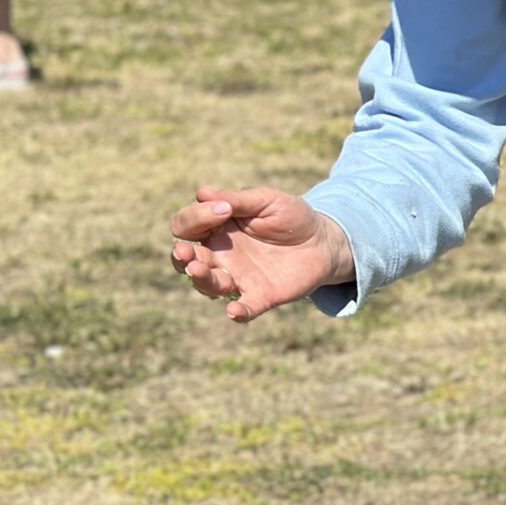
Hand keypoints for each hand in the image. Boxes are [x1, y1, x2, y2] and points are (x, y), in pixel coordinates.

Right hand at [169, 184, 354, 323]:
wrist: (323, 241)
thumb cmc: (290, 216)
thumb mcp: (267, 200)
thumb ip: (237, 199)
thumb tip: (202, 193)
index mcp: (215, 228)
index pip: (187, 226)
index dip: (196, 217)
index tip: (225, 209)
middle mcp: (219, 255)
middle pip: (186, 260)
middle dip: (182, 257)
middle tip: (186, 252)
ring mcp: (238, 277)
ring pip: (208, 285)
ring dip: (201, 280)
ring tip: (198, 270)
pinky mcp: (261, 296)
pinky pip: (245, 308)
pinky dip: (238, 311)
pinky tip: (234, 311)